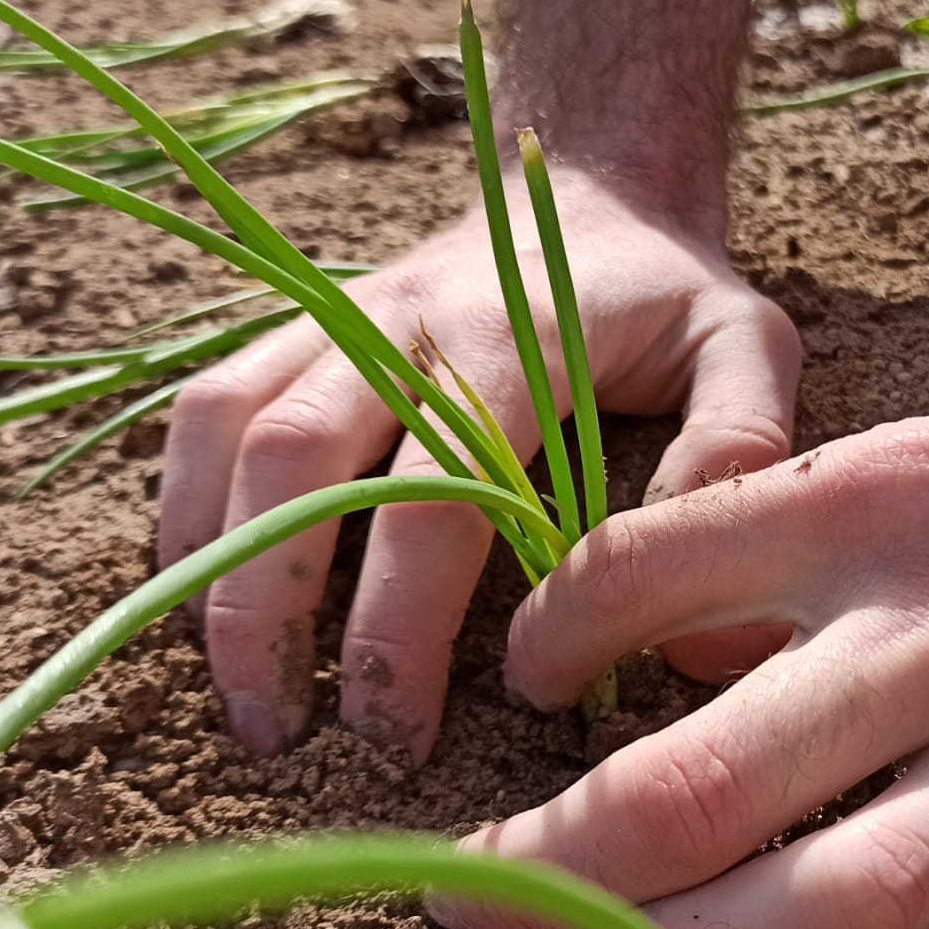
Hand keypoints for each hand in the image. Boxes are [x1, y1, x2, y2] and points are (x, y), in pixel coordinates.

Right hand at [158, 171, 801, 763]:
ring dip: (211, 568)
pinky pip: (209, 406)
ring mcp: (336, 315)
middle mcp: (404, 319)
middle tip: (285, 740)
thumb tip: (696, 613)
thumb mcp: (746, 347)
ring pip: (231, 432)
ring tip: (235, 695)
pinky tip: (195, 593)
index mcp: (514, 336)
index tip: (399, 731)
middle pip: (299, 465)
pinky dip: (182, 499)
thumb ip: (739, 450)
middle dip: (272, 612)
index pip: (431, 495)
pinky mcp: (298, 327)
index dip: (400, 625)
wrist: (587, 188)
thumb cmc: (668, 294)